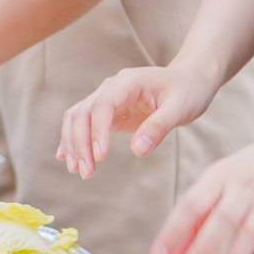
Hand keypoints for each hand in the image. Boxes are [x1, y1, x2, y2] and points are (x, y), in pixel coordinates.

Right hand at [56, 61, 215, 178]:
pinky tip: (65, 157)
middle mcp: (111, 88)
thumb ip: (158, 128)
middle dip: (80, 143)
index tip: (101, 157)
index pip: (103, 105)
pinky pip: (82, 123)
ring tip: (78, 171)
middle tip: (87, 173)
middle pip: (82, 112)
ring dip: (73, 143)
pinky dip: (73, 139)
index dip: (98, 131)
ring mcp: (106, 98)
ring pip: (77, 117)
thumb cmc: (187, 92)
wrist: (188, 81)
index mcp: (128, 83)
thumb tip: (137, 151)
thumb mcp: (180, 109)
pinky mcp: (107, 111)